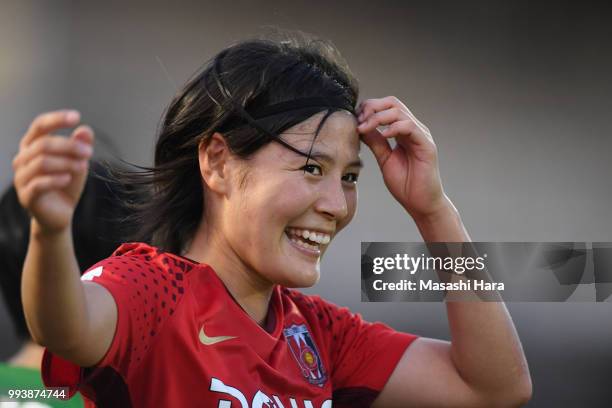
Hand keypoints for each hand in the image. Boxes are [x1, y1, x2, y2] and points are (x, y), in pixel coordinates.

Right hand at [12, 110, 93, 233]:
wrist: (60, 214)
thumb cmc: (66, 183)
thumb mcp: (78, 162)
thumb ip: (81, 146)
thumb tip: (85, 130)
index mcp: (32, 146)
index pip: (39, 126)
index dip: (56, 119)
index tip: (76, 116)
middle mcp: (22, 159)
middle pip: (43, 144)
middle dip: (69, 146)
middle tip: (89, 153)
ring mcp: (21, 178)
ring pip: (41, 162)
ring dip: (66, 162)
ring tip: (83, 167)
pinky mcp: (26, 196)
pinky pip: (38, 184)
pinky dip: (56, 179)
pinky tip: (68, 179)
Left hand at [358, 96, 449, 220]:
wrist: (421, 203)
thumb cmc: (405, 184)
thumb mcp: (384, 159)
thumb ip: (375, 142)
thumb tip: (361, 127)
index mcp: (403, 131)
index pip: (386, 107)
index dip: (369, 108)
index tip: (355, 119)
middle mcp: (413, 129)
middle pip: (393, 103)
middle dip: (372, 107)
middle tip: (358, 119)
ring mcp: (421, 135)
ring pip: (399, 111)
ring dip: (378, 117)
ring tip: (365, 127)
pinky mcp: (426, 145)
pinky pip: (410, 127)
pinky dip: (394, 127)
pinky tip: (383, 135)